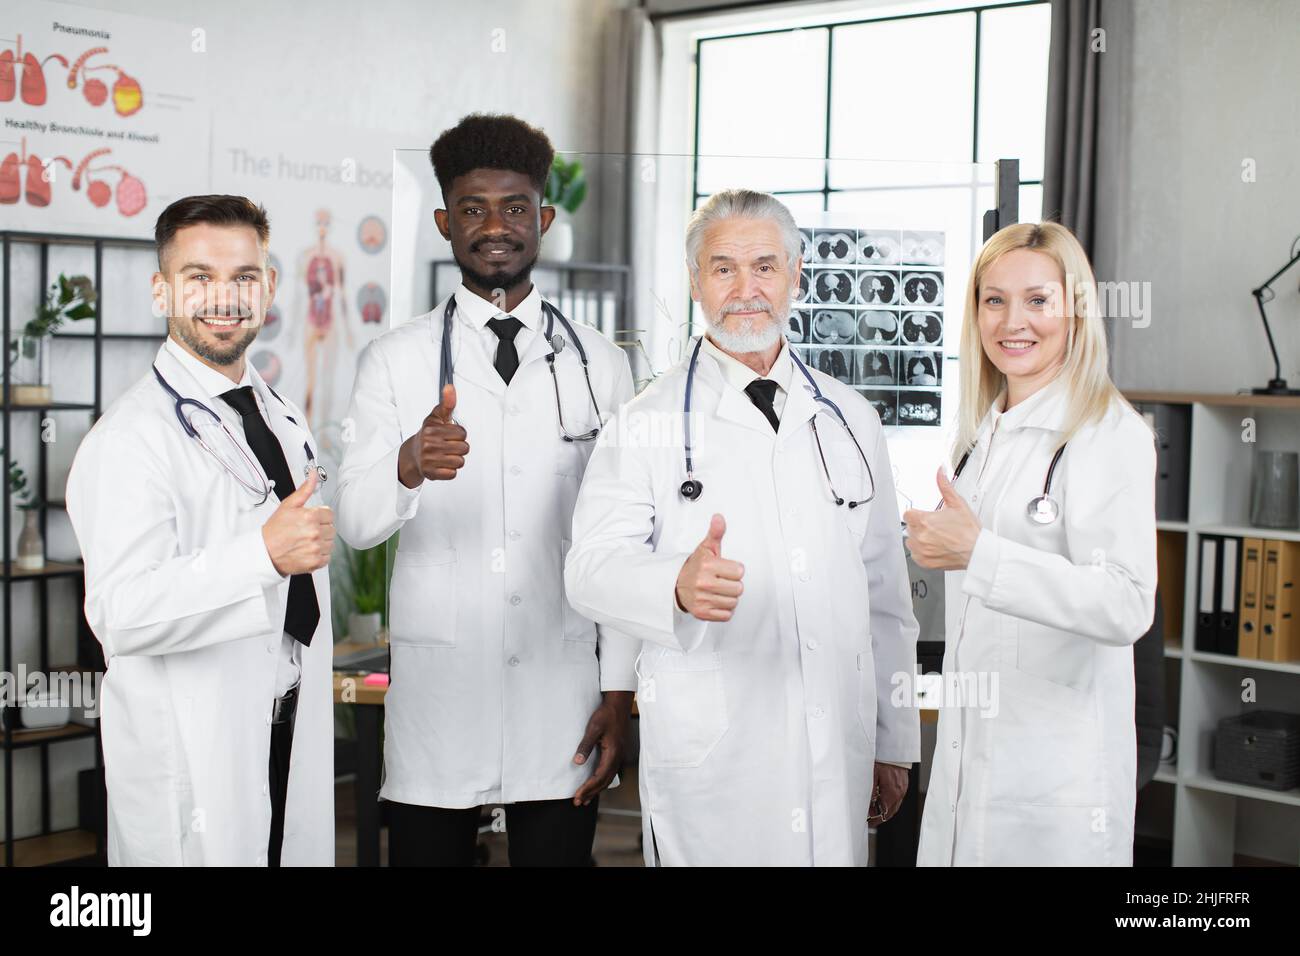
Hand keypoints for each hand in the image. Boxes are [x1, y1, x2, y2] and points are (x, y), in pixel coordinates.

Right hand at [261, 470, 333, 574]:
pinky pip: (327, 556)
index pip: (329, 514)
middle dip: (321, 528)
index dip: (319, 516)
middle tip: (305, 531)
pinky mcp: (316, 562)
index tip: (309, 520)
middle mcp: (315, 532)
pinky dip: (319, 555)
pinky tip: (307, 551)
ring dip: (321, 542)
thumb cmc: (275, 530)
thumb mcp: (288, 506)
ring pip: (330, 542)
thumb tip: (313, 474)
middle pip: (331, 528)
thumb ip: (305, 490)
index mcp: (310, 516)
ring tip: (305, 541)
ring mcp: (316, 548)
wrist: (264, 553)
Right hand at [399, 383, 468, 487]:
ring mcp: (429, 460)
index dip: (459, 435)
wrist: (412, 455)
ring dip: (455, 459)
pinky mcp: (430, 473)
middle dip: (459, 447)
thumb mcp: (436, 417)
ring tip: (445, 455)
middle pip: (464, 448)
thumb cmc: (429, 434)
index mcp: (432, 430)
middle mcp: (429, 445)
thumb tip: (450, 387)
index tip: (449, 435)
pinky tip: (442, 464)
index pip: (462, 434)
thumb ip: (447, 403)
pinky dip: (450, 470)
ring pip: (460, 462)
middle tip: (448, 446)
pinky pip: (453, 474)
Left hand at [572, 691, 633, 805]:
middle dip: (591, 793)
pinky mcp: (617, 752)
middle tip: (578, 802)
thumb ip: (585, 746)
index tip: (577, 796)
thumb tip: (577, 762)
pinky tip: (597, 783)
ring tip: (586, 799)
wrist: (619, 705)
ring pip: (608, 778)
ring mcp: (619, 755)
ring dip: (597, 789)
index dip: (588, 788)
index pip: (599, 777)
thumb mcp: (593, 729)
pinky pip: (610, 772)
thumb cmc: (607, 715)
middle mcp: (617, 757)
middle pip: (604, 781)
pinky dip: (602, 781)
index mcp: (612, 753)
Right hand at [674, 514, 744, 621]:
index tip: (725, 569)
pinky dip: (723, 610)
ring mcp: (702, 599)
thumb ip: (716, 533)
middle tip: (721, 581)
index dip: (734, 570)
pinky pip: (726, 615)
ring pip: (734, 602)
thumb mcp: (706, 548)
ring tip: (718, 591)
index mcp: (707, 565)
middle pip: (738, 589)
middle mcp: (703, 583)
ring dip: (728, 598)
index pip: (740, 571)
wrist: (675, 585)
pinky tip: (715, 601)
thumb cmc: (695, 566)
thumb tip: (719, 518)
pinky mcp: (702, 613)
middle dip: (732, 585)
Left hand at [868, 763, 909, 824]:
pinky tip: (881, 800)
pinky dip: (889, 802)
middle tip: (870, 819)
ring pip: (894, 806)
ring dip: (884, 810)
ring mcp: (903, 788)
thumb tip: (868, 805)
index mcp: (892, 792)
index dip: (875, 819)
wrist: (894, 748)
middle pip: (891, 812)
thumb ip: (870, 791)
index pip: (885, 813)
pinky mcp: (903, 784)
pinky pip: (896, 798)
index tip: (867, 821)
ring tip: (873, 810)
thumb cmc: (883, 759)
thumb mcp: (872, 775)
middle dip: (880, 817)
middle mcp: (900, 792)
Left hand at [903, 467, 980, 569]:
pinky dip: (923, 551)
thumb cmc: (968, 530)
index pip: (907, 514)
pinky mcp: (923, 562)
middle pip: (910, 527)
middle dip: (920, 525)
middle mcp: (919, 536)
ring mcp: (920, 551)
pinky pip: (915, 555)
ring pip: (911, 541)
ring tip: (937, 538)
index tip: (925, 516)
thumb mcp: (957, 504)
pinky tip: (936, 547)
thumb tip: (940, 471)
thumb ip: (944, 486)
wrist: (977, 551)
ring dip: (920, 538)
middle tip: (936, 527)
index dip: (917, 514)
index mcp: (923, 521)